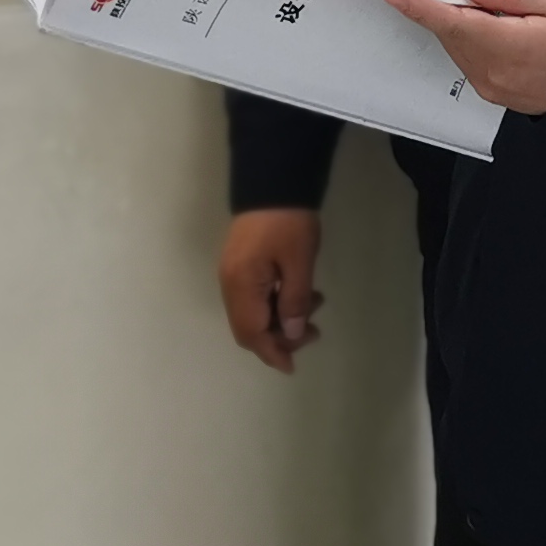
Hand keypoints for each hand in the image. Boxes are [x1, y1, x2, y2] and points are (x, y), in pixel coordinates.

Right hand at [217, 208, 323, 371]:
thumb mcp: (299, 262)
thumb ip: (294, 301)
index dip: (272, 352)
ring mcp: (233, 273)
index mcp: (241, 286)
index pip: (251, 333)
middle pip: (248, 327)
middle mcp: (230, 284)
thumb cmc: (288, 222)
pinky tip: (301, 293)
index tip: (292, 365)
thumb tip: (293, 333)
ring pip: (253, 312)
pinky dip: (276, 302)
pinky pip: (255, 296)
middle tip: (313, 332)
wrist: (273, 179)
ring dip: (281, 317)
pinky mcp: (241, 263)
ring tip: (316, 306)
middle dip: (279, 337)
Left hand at [384, 0, 545, 115]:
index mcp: (509, 47)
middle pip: (452, 33)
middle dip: (445, 7)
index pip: (453, 23)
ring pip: (458, 47)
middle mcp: (493, 73)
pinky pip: (470, 60)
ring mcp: (491, 87)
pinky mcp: (494, 93)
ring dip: (460, 23)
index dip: (421, 7)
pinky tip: (492, 28)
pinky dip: (470, 40)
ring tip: (489, 7)